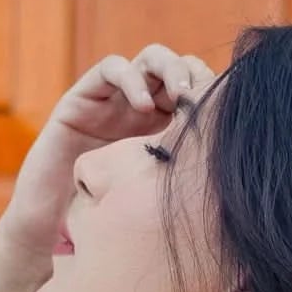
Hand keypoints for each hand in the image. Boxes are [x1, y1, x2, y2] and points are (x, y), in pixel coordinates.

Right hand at [0, 44, 217, 269]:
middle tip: (203, 99)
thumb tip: (240, 190)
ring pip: (149, 60)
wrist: (51, 231)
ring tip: (180, 96)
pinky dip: (132, 79)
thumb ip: (189, 183)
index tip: (228, 112)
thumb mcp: (159, 200)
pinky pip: (111, 69)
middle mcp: (141, 109)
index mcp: (164, 129)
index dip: (213, 93)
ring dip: (169, 69)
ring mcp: (112, 100)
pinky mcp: (83, 97)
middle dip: (194, 75)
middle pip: (177, 70)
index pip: (196, 92)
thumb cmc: (106, 224)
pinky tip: (144, 106)